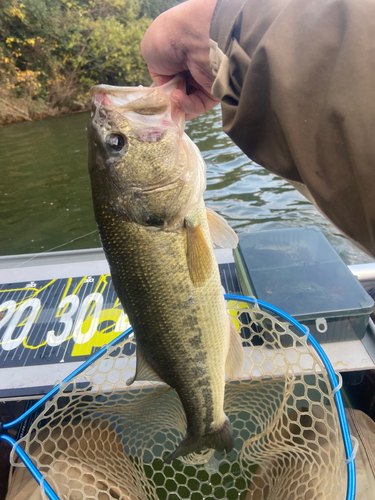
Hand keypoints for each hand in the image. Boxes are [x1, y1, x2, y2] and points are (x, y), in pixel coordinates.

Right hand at [141, 0, 218, 119]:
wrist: (193, 36)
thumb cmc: (166, 39)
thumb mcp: (149, 51)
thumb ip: (156, 71)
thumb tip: (166, 86)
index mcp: (177, 54)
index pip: (170, 77)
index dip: (163, 88)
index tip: (157, 96)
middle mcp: (192, 66)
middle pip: (180, 91)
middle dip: (170, 101)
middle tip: (163, 103)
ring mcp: (203, 79)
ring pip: (189, 102)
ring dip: (177, 104)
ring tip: (171, 97)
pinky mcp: (214, 91)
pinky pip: (199, 105)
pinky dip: (187, 105)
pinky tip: (177, 96)